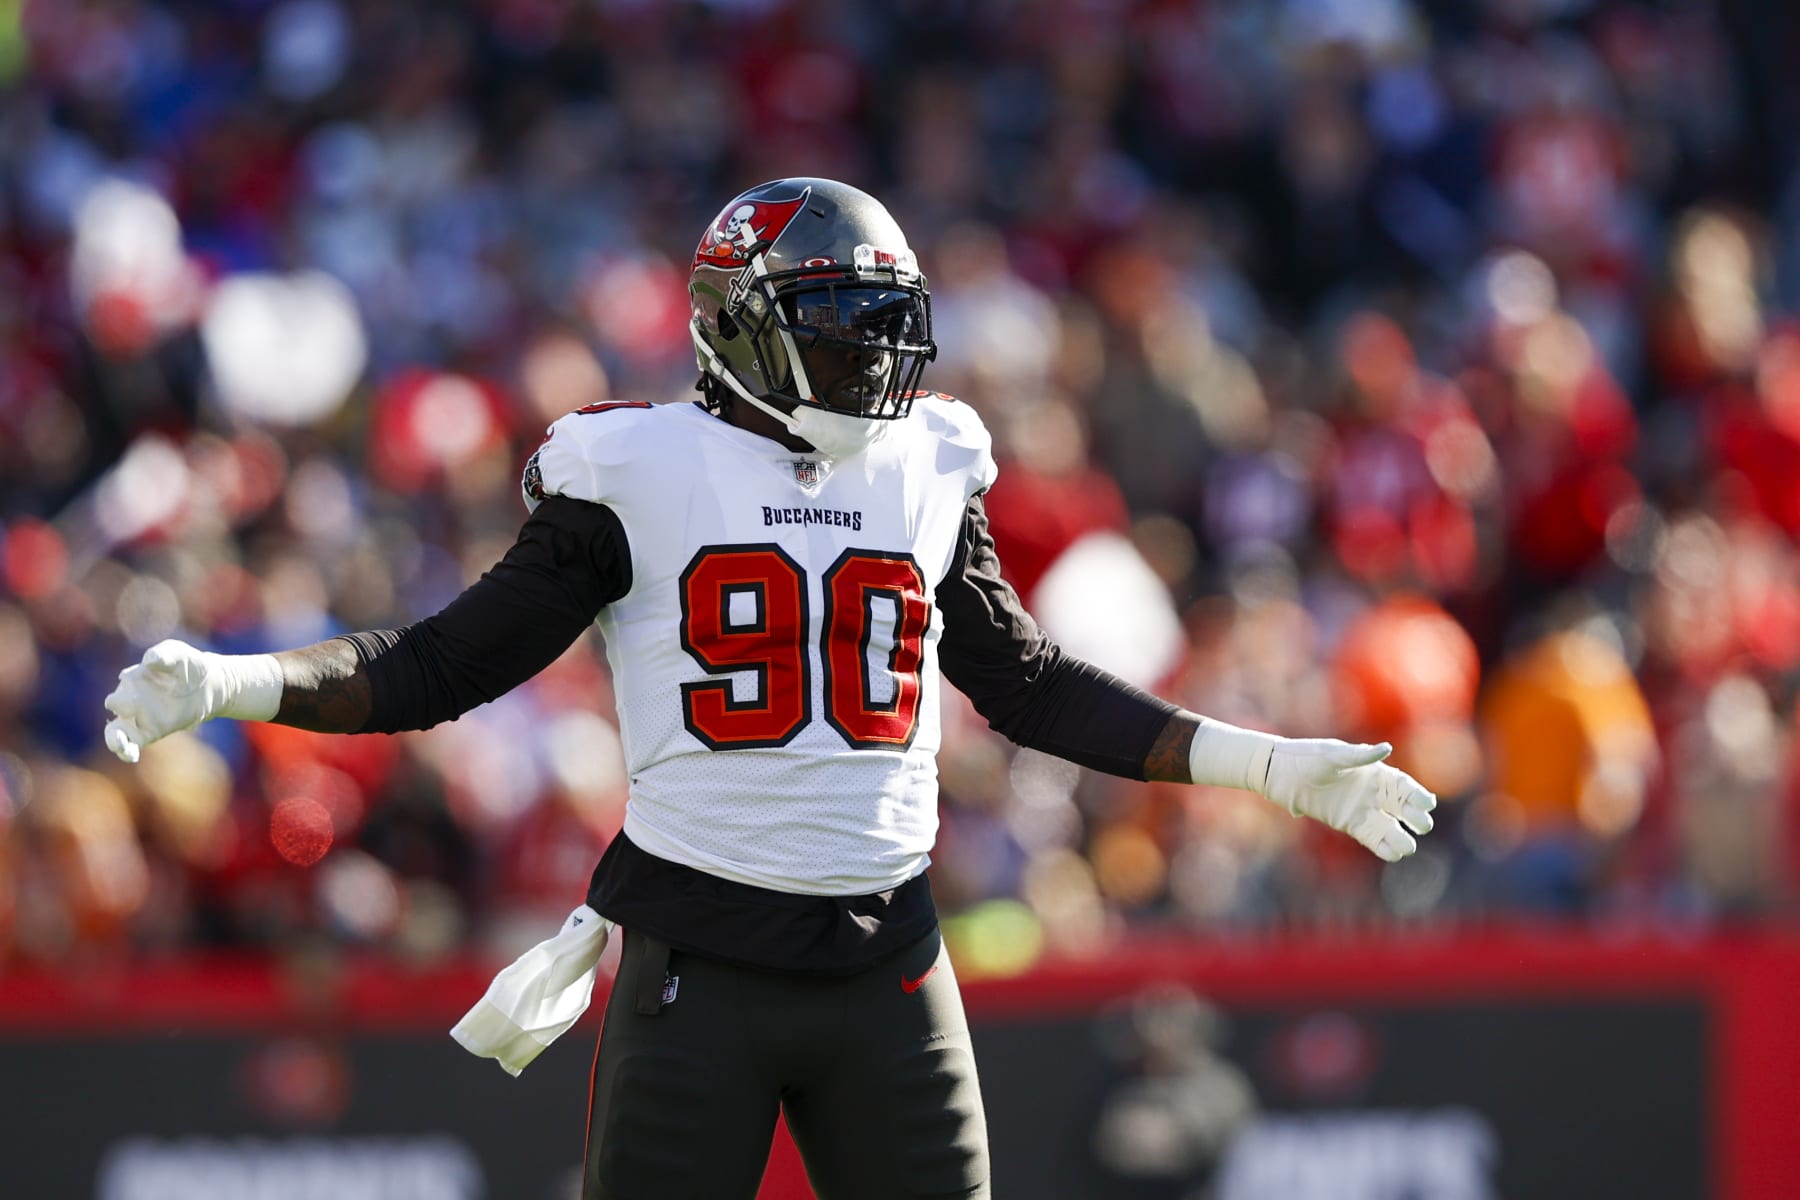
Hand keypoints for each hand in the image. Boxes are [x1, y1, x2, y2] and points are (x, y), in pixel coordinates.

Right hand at [104, 640, 283, 762]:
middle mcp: (132, 698)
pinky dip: (127, 751)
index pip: (126, 681)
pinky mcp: (150, 732)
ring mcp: (139, 717)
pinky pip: (132, 744)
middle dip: (121, 704)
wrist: (207, 685)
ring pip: (116, 731)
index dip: (130, 681)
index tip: (136, 677)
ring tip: (118, 744)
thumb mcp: (179, 653)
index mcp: (134, 678)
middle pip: (116, 704)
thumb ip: (165, 654)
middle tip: (132, 704)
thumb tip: (149, 660)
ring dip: (114, 738)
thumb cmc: (189, 665)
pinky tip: (131, 756)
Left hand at [1263, 739, 1436, 862]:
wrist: (1281, 775)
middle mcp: (1374, 793)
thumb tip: (1386, 748)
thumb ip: (1359, 756)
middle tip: (1422, 825)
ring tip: (1408, 846)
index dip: (1418, 796)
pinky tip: (1394, 853)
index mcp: (1375, 772)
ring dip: (1402, 837)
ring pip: (1390, 827)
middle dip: (1415, 817)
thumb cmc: (1307, 758)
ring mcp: (1363, 810)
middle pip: (1403, 809)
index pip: (1404, 786)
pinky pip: (1372, 838)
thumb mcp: (1332, 755)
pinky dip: (1383, 846)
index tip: (1426, 804)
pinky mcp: (1349, 824)